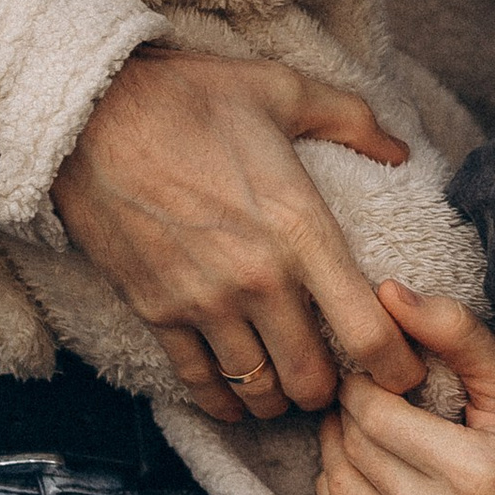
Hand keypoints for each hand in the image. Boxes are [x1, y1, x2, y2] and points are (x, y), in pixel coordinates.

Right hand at [52, 50, 418, 423]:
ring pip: (259, 391)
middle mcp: (258, 278)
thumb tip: (402, 150)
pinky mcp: (157, 312)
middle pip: (314, 380)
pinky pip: (199, 384)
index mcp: (301, 228)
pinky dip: (224, 403)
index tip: (402, 370)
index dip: (396, 367)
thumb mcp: (284, 90)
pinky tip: (238, 401)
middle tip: (343, 377)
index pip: (367, 331)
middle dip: (336, 389)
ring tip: (292, 384)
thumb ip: (353, 120)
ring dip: (281, 398)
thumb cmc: (191, 96)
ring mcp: (204, 302)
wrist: (92, 112)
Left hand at [316, 283, 494, 494]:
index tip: (372, 370)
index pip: (374, 416)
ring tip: (359, 425)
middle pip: (352, 452)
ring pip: (338, 491)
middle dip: (345, 413)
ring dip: (335, 449)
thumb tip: (386, 291)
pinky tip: (361, 468)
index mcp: (476, 474)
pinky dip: (337, 493)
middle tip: (361, 391)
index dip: (360, 383)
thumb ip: (454, 330)